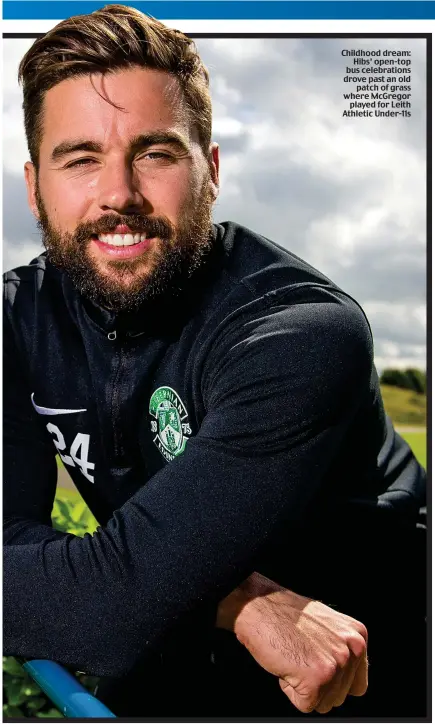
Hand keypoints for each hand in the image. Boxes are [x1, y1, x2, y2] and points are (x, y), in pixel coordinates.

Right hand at [216, 572, 367, 713]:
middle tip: (300, 656)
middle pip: (340, 697)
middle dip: (317, 684)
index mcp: (358, 637)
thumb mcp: (328, 627)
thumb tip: (346, 677)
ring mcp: (336, 665)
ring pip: (324, 704)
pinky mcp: (317, 679)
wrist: (261, 606)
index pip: (357, 685)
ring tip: (294, 658)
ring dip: (303, 686)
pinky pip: (305, 705)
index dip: (334, 682)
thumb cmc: (286, 615)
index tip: (318, 667)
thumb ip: (342, 650)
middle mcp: (353, 649)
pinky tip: (286, 665)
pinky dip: (290, 690)